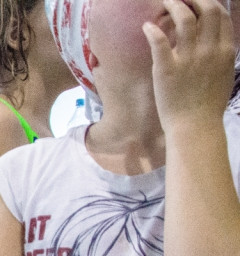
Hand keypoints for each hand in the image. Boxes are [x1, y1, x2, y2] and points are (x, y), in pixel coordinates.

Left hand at [144, 0, 233, 132]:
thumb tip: (214, 39)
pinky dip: (152, 30)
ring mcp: (188, 58)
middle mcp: (209, 50)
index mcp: (225, 50)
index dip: (209, 3)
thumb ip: (220, 53)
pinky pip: (159, 42)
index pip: (221, 15)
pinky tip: (147, 26)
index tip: (199, 0)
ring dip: (174, 5)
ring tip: (165, 1)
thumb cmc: (208, 104)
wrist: (195, 126)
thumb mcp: (224, 74)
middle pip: (207, 10)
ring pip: (184, 19)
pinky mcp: (166, 68)